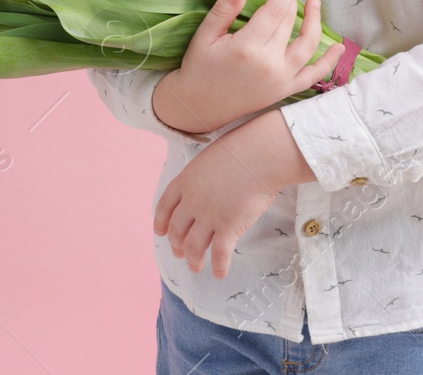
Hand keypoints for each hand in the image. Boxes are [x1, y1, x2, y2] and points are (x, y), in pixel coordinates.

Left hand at [153, 111, 312, 277]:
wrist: (262, 154)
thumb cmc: (244, 148)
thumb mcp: (211, 157)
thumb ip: (203, 174)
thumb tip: (207, 185)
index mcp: (186, 180)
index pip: (165, 206)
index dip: (161, 222)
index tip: (160, 232)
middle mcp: (192, 200)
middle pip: (177, 229)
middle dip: (177, 244)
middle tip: (179, 253)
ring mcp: (209, 215)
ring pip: (194, 246)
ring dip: (193, 260)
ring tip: (195, 267)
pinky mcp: (229, 227)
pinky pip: (220, 254)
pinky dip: (218, 267)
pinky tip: (219, 274)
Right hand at [163, 0, 343, 133]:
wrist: (198, 107)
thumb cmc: (199, 67)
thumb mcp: (204, 35)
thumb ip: (224, 10)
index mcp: (246, 47)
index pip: (275, 11)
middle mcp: (268, 64)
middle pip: (289, 24)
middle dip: (293, 2)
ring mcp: (280, 80)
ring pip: (307, 46)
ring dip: (315, 22)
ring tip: (315, 4)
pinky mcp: (285, 91)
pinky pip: (314, 76)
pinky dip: (329, 62)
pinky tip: (338, 47)